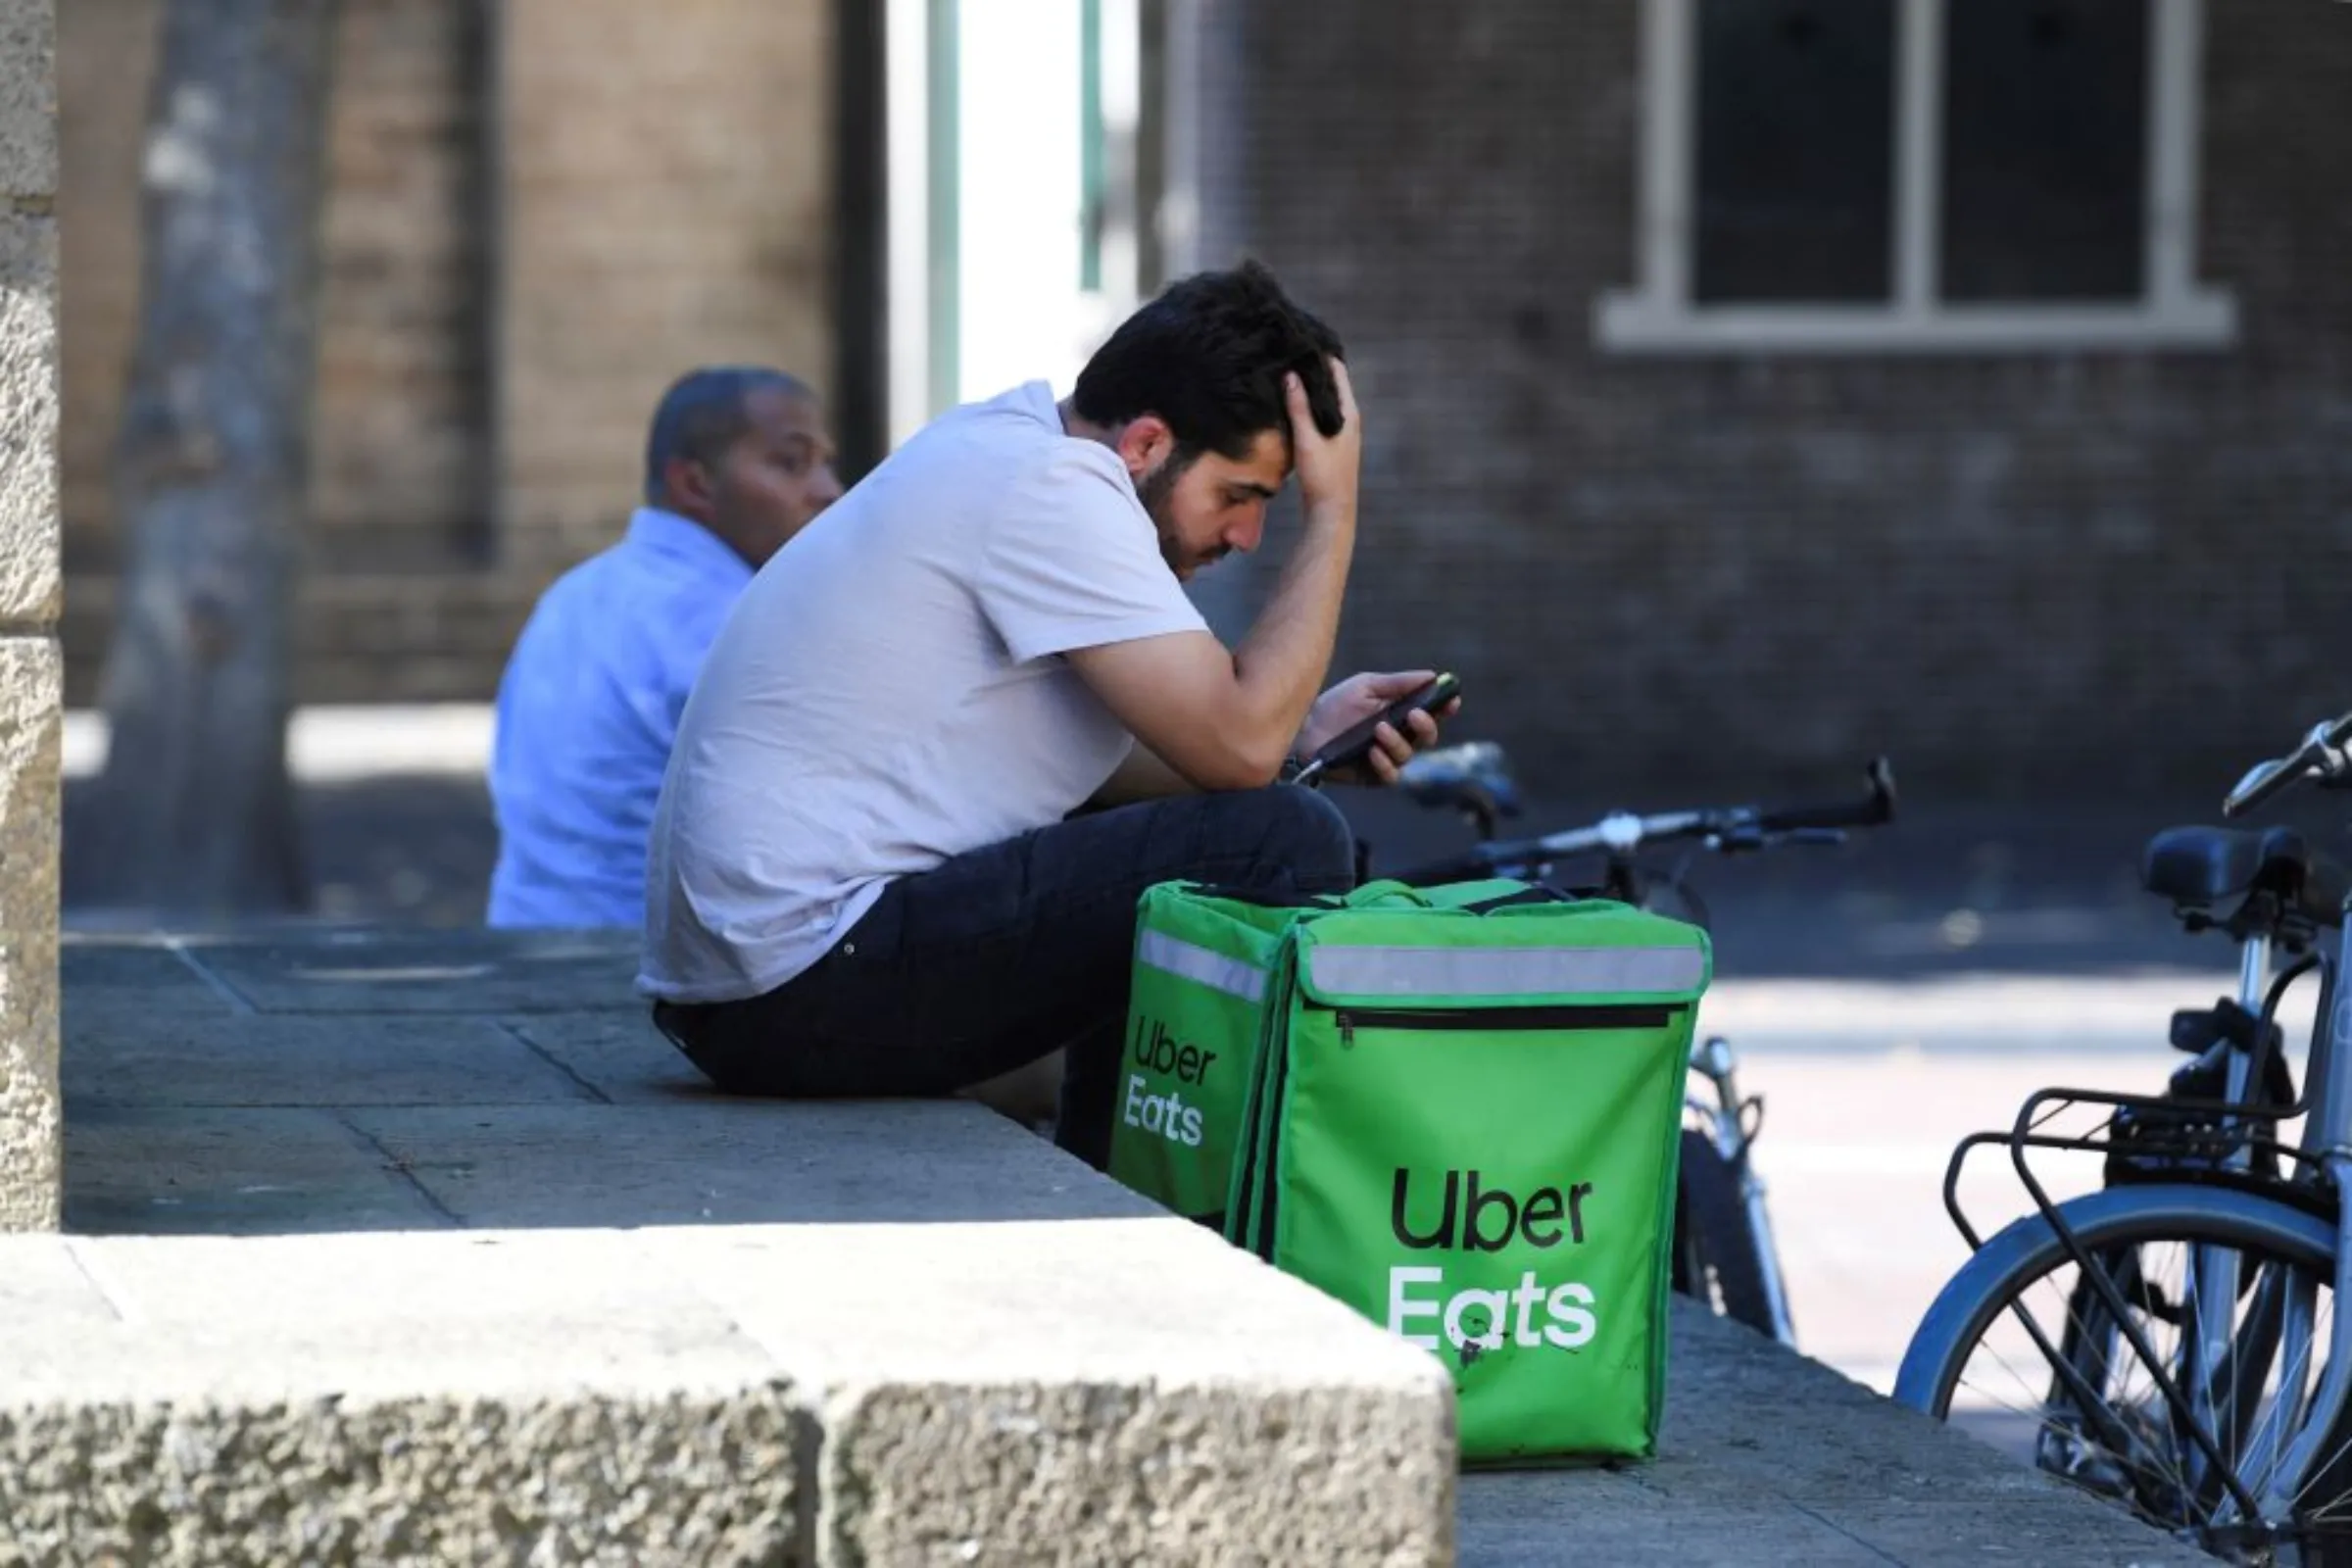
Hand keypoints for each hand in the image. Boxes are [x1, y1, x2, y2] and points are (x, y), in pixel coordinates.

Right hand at [1287, 357, 1359, 519]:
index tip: (1300, 341)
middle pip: (1331, 384)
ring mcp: (1341, 431)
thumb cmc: (1323, 478)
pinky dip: (1307, 405)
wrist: (1331, 513)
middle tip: (1287, 353)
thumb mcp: (1308, 441)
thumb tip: (1291, 375)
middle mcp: (1349, 419)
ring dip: (1308, 388)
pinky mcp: (1331, 443)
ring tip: (1285, 372)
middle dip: (1312, 369)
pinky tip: (1289, 404)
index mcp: (1349, 414)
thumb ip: (1299, 409)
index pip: (1337, 371)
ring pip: (1324, 400)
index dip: (1320, 355)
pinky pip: (1319, 414)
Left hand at [1293, 669, 1460, 785]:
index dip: (1445, 707)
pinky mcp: (1372, 776)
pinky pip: (1390, 775)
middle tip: (1415, 714)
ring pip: (1408, 755)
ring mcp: (1386, 758)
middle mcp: (1398, 737)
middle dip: (1427, 726)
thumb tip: (1431, 676)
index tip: (1452, 699)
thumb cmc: (1335, 705)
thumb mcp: (1366, 686)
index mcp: (1400, 714)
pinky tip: (1372, 751)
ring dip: (1398, 741)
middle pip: (1428, 737)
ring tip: (1379, 728)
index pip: (1431, 712)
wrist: (1303, 728)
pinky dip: (1385, 763)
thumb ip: (1398, 683)